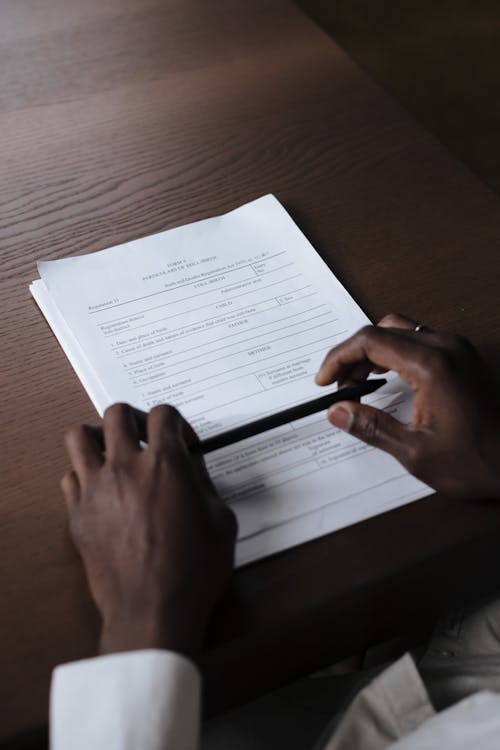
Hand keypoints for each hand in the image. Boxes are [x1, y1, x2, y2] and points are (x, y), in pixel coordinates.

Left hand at [61, 404, 236, 657]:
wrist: (153, 610)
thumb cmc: (191, 572)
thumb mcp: (221, 522)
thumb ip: (206, 487)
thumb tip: (193, 474)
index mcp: (166, 464)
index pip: (163, 414)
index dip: (177, 423)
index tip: (183, 442)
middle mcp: (126, 468)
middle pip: (117, 414)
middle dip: (135, 419)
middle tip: (146, 437)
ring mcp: (96, 489)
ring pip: (80, 436)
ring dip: (99, 437)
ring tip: (114, 452)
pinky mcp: (78, 514)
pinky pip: (70, 477)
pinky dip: (83, 474)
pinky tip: (101, 488)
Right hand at [315, 313, 499, 498]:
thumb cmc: (478, 460)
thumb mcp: (414, 451)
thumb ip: (371, 427)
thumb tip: (338, 411)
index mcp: (432, 365)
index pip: (370, 341)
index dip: (339, 358)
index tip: (325, 379)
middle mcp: (446, 347)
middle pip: (382, 330)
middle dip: (353, 356)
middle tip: (339, 387)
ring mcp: (457, 349)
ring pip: (399, 330)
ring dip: (373, 351)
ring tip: (359, 384)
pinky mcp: (462, 356)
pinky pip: (418, 339)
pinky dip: (394, 352)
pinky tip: (385, 378)